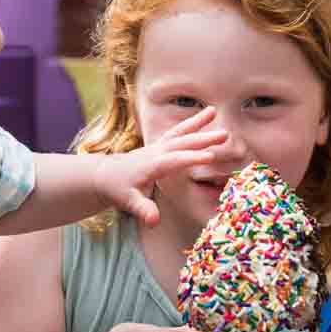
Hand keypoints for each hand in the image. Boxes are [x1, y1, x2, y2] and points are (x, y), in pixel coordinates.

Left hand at [90, 107, 226, 225]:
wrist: (105, 174)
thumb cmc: (118, 189)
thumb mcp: (128, 202)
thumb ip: (142, 210)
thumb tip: (153, 220)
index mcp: (151, 166)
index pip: (174, 161)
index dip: (191, 159)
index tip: (211, 157)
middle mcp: (156, 152)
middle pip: (181, 143)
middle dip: (203, 139)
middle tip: (225, 135)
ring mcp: (157, 146)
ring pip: (180, 132)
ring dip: (197, 122)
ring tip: (214, 111)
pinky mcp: (159, 145)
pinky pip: (177, 132)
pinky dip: (190, 123)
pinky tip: (204, 116)